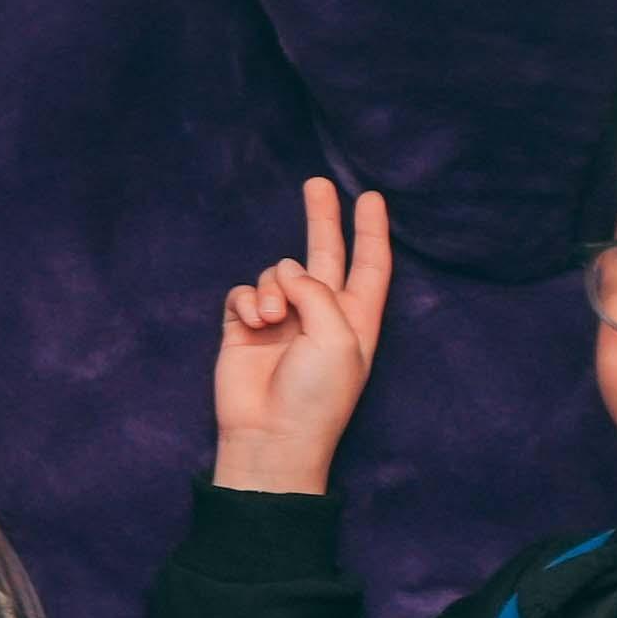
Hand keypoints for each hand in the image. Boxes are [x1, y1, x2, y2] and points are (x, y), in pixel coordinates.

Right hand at [214, 178, 392, 495]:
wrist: (269, 435)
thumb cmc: (316, 395)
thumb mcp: (338, 338)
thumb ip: (317, 291)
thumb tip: (286, 273)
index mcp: (355, 320)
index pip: (369, 266)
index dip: (371, 232)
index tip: (372, 197)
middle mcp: (320, 315)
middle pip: (324, 255)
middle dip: (321, 219)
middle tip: (316, 183)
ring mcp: (282, 320)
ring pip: (277, 273)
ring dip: (273, 288)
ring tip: (273, 321)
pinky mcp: (244, 326)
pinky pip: (244, 291)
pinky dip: (247, 301)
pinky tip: (253, 322)